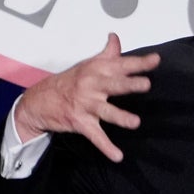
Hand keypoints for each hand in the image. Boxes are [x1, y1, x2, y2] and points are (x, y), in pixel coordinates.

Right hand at [14, 33, 160, 161]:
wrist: (38, 100)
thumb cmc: (69, 80)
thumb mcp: (87, 64)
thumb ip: (107, 54)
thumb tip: (115, 37)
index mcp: (97, 70)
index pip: (122, 64)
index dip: (139, 63)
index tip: (156, 60)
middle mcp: (92, 85)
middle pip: (114, 85)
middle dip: (129, 84)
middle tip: (146, 85)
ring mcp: (85, 105)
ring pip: (106, 112)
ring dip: (120, 117)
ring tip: (135, 123)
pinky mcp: (79, 122)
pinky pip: (95, 136)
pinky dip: (106, 147)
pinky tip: (118, 156)